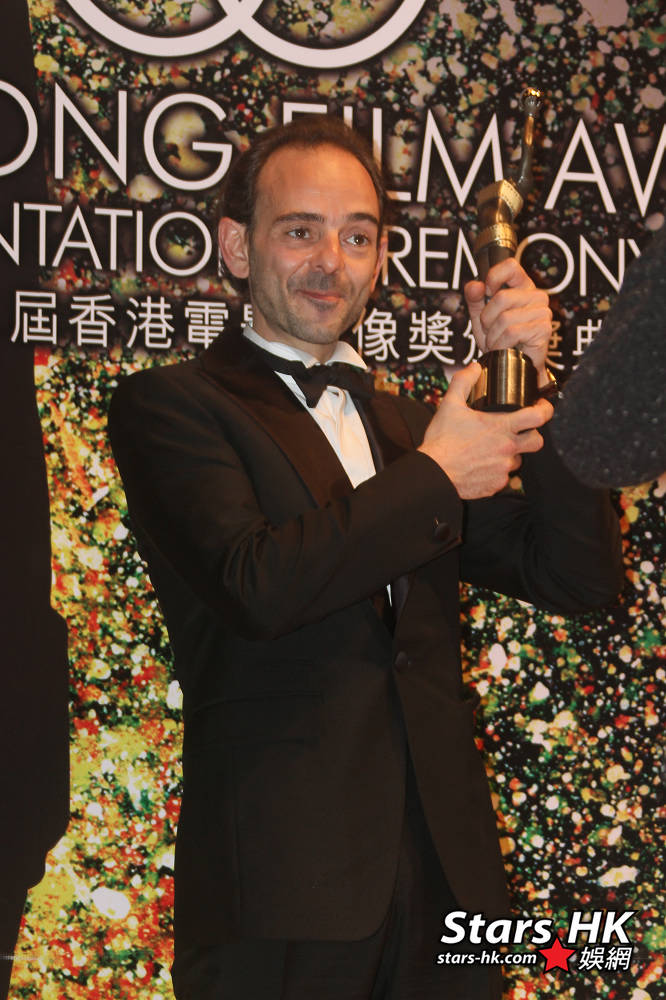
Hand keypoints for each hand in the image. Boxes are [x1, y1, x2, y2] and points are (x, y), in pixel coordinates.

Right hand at [418, 363, 553, 498]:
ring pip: (518, 460)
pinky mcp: (496, 485)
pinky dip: (496, 471)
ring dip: (510, 454)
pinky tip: (481, 465)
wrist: (434, 472)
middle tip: (519, 432)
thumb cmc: (442, 441)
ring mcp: (503, 469)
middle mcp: (507, 449)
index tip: (541, 407)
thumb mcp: (450, 405)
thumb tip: (475, 367)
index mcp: (500, 427)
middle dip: (532, 435)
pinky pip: (504, 477)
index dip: (545, 409)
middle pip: (537, 441)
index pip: (538, 417)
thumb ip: (463, 381)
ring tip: (491, 450)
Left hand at [464, 258, 551, 381]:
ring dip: (493, 335)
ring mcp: (542, 312)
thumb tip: (474, 285)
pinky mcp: (543, 329)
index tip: (486, 292)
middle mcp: (535, 296)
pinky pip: (512, 332)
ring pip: (505, 317)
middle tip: (490, 331)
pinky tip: (505, 347)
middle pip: (502, 297)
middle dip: (487, 319)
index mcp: (522, 286)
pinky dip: (501, 343)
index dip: (493, 277)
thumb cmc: (500, 339)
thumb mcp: (481, 316)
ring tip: (497, 342)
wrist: (512, 364)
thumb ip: (475, 299)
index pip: (510, 266)